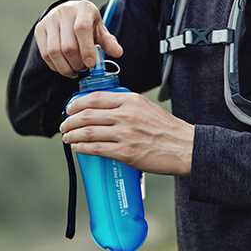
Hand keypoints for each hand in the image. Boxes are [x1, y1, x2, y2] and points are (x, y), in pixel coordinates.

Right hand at [34, 0, 123, 77]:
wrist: (68, 13)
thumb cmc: (87, 23)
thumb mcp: (100, 29)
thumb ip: (108, 42)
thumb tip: (118, 53)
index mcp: (83, 9)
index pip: (82, 29)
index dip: (87, 50)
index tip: (91, 65)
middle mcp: (64, 12)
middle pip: (68, 45)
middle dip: (77, 63)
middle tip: (84, 68)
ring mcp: (49, 20)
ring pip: (54, 52)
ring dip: (66, 67)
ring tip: (75, 70)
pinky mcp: (40, 30)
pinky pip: (45, 54)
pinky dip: (55, 66)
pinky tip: (65, 67)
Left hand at [60, 91, 194, 175]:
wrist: (186, 148)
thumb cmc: (168, 130)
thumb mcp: (147, 107)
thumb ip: (127, 106)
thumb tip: (103, 111)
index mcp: (132, 100)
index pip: (96, 98)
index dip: (77, 103)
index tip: (70, 108)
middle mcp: (127, 114)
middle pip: (87, 115)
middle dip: (70, 120)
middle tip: (64, 125)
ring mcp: (125, 134)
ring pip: (87, 132)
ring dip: (72, 135)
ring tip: (67, 137)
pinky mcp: (126, 152)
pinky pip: (95, 149)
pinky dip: (82, 148)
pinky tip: (77, 148)